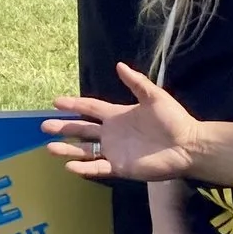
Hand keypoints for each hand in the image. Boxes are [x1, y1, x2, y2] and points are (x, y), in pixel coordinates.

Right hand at [44, 61, 204, 180]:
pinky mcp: (120, 167)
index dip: (74, 104)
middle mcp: (112, 133)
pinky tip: (69, 166)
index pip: (90, 108)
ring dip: (67, 149)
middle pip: (82, 129)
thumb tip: (118, 65)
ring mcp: (115, 151)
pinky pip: (98, 168)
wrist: (188, 145)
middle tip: (44, 126)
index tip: (55, 102)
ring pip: (84, 150)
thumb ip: (136, 83)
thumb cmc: (174, 120)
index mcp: (118, 115)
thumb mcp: (154, 96)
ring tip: (49, 147)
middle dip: (63, 127)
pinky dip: (83, 168)